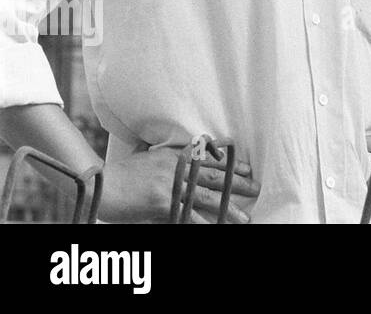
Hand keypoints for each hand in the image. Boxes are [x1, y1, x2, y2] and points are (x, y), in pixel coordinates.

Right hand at [99, 145, 259, 223]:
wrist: (98, 183)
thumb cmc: (120, 174)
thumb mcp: (146, 158)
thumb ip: (166, 159)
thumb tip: (179, 157)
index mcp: (174, 156)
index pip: (209, 157)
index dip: (230, 163)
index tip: (247, 167)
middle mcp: (177, 167)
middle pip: (215, 175)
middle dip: (237, 182)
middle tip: (256, 187)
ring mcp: (171, 184)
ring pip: (207, 196)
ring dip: (228, 207)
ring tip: (245, 216)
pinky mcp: (162, 201)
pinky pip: (188, 214)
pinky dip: (203, 222)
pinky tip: (216, 228)